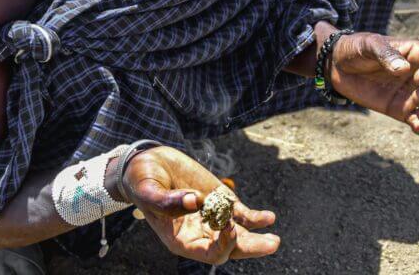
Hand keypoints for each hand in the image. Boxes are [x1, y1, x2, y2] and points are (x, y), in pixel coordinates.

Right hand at [123, 146, 279, 264]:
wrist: (148, 164)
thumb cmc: (143, 182)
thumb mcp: (148, 190)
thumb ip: (166, 201)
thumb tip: (194, 202)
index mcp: (181, 239)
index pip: (209, 253)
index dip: (223, 244)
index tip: (229, 225)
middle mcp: (199, 232)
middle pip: (229, 249)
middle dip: (251, 248)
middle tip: (271, 244)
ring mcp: (212, 216)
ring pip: (239, 235)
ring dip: (257, 239)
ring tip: (274, 240)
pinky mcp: (219, 199)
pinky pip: (240, 214)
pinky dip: (254, 217)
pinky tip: (268, 218)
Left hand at [330, 32, 418, 133]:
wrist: (337, 66)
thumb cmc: (355, 49)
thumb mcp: (368, 45)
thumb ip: (385, 55)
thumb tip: (404, 69)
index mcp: (414, 54)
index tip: (418, 79)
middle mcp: (417, 74)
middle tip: (417, 97)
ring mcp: (411, 93)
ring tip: (418, 114)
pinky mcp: (401, 110)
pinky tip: (415, 127)